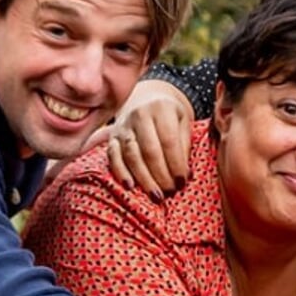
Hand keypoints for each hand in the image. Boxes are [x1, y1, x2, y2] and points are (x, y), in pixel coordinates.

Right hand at [100, 80, 193, 196]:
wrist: (146, 100)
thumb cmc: (169, 115)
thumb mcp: (182, 122)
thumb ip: (184, 145)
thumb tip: (184, 175)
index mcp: (161, 108)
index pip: (169, 140)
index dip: (176, 164)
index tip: (183, 181)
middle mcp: (139, 114)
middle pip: (150, 150)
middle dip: (161, 175)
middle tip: (171, 191)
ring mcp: (123, 126)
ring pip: (132, 156)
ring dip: (144, 179)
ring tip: (156, 195)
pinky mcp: (111, 136)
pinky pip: (113, 156)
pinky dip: (121, 172)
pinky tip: (131, 186)